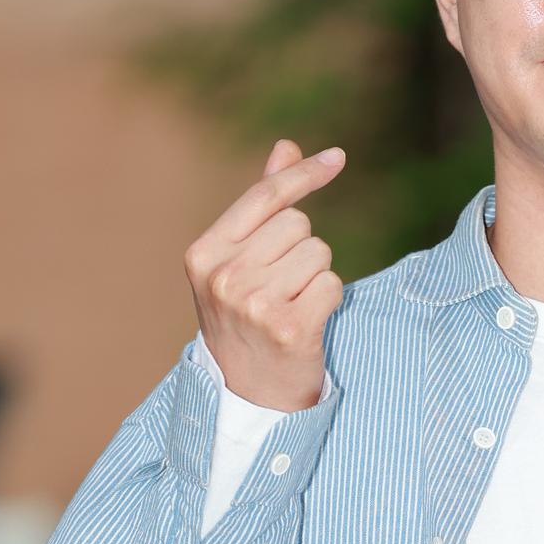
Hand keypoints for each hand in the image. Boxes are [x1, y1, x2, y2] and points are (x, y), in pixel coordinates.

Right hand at [183, 136, 345, 411]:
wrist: (247, 395)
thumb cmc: (245, 320)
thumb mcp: (238, 262)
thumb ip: (261, 207)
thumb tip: (286, 147)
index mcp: (204, 253)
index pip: (265, 197)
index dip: (305, 174)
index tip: (338, 158)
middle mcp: (223, 276)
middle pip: (298, 224)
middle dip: (302, 249)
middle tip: (282, 287)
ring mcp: (254, 304)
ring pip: (318, 253)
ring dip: (317, 276)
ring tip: (292, 306)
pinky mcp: (289, 328)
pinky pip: (332, 285)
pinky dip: (329, 301)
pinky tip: (307, 323)